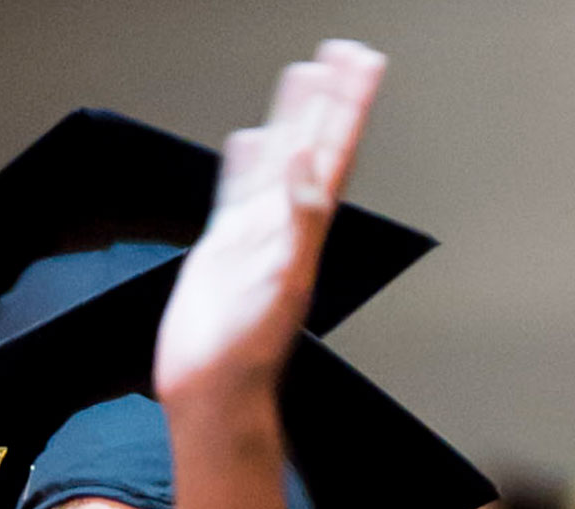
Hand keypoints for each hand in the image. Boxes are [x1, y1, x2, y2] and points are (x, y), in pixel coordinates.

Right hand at [154, 39, 385, 406]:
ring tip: (303, 74)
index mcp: (304, 225)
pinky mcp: (227, 247)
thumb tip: (309, 161)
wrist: (214, 392)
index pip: (333, 150)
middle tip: (341, 51)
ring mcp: (257, 233)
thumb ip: (296, 218)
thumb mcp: (279, 279)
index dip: (346, 104)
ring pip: (278, 159)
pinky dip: (246, 162)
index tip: (360, 60)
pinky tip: (247, 140)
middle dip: (327, 97)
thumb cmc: (248, 350)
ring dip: (292, 118)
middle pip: (313, 144)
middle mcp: (286, 223)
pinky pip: (239, 190)